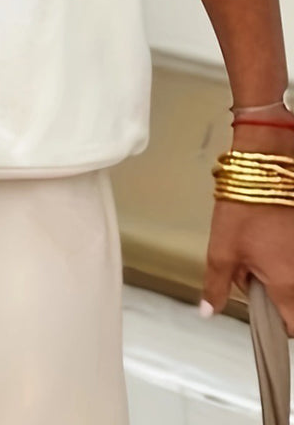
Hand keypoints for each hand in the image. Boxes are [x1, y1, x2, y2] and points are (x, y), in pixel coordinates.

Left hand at [201, 110, 293, 332]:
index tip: (258, 307)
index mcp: (286, 285)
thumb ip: (217, 285)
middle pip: (293, 303)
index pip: (290, 327)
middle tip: (251, 272)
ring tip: (258, 250)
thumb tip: (209, 310)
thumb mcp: (221, 249)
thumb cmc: (245, 206)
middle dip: (275, 296)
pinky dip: (284, 256)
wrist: (265, 168)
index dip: (273, 322)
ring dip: (279, 274)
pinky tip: (269, 238)